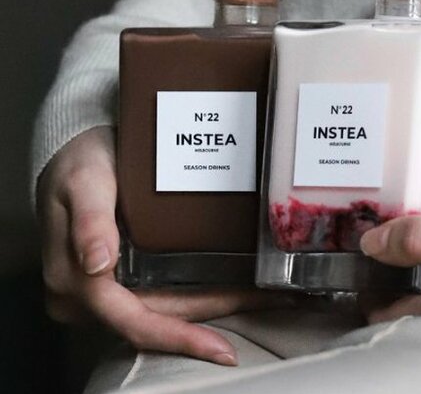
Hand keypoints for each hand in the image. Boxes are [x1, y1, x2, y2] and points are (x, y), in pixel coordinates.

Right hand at [37, 126, 277, 364]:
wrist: (72, 147)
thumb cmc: (77, 161)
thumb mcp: (83, 182)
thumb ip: (90, 221)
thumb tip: (97, 263)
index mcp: (75, 283)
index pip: (134, 323)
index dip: (180, 338)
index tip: (222, 349)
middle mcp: (90, 297)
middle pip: (162, 319)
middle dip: (215, 320)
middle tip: (272, 305)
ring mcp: (107, 290)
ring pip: (169, 310)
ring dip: (216, 307)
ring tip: (267, 298)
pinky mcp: (123, 278)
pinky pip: (166, 294)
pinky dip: (202, 293)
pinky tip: (237, 285)